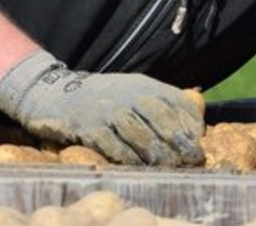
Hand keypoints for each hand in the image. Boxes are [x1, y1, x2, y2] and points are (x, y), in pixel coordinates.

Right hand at [0, 50, 204, 165]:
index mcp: (143, 85)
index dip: (190, 122)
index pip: (174, 101)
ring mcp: (107, 109)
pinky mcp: (88, 126)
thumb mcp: (133, 92)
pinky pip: (112, 145)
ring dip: (158, 153)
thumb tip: (193, 130)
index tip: (200, 142)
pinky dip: (127, 158)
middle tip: (191, 160)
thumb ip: (159, 106)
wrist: (56, 94)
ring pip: (139, 132)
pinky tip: (138, 169)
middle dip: (179, 140)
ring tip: (170, 167)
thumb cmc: (102, 100)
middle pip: (160, 118)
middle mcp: (128, 94)